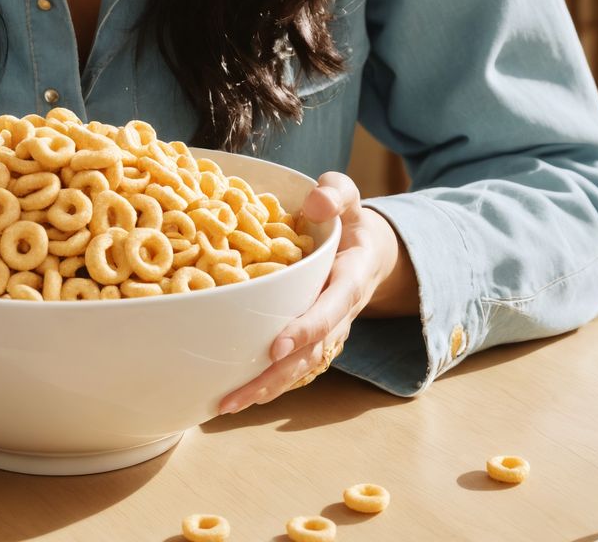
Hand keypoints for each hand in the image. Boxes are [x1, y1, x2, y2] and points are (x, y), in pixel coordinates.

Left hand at [216, 171, 400, 414]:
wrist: (371, 250)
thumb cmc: (350, 219)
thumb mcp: (350, 196)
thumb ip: (335, 193)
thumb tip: (313, 205)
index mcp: (350, 278)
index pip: (330, 309)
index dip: (306, 330)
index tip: (276, 346)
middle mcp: (340, 313)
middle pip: (311, 354)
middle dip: (275, 376)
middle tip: (236, 394)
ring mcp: (329, 332)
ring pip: (301, 368)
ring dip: (266, 389)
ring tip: (226, 404)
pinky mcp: (314, 340)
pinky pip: (294, 367)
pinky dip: (268, 384)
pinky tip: (235, 395)